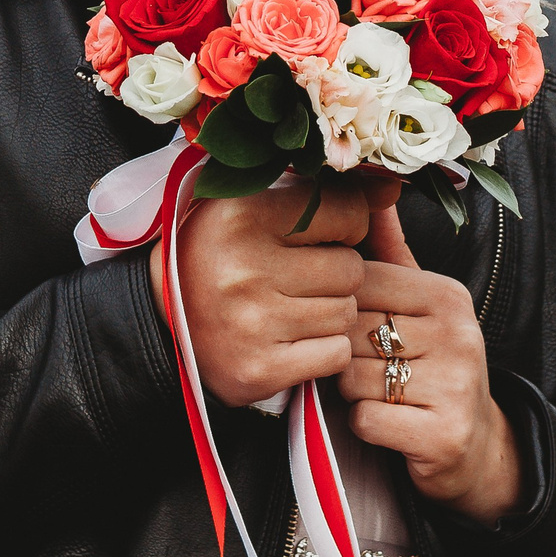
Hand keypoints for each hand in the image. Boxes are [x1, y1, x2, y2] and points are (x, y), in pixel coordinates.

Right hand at [174, 176, 398, 408]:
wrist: (161, 323)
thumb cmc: (220, 254)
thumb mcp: (256, 205)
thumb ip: (325, 192)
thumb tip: (394, 186)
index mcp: (241, 214)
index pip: (346, 212)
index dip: (346, 226)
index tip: (322, 235)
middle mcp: (244, 268)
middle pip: (351, 269)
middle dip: (338, 274)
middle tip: (303, 277)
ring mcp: (252, 324)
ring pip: (346, 314)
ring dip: (332, 312)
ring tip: (294, 307)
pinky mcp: (259, 371)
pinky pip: (335, 355)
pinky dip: (324, 349)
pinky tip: (294, 339)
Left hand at [343, 205, 523, 523]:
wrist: (474, 447)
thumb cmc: (430, 366)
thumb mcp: (417, 305)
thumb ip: (388, 252)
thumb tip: (371, 190)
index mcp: (447, 295)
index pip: (359, 284)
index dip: (339, 311)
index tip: (355, 330)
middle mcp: (458, 334)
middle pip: (351, 331)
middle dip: (343, 355)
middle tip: (367, 370)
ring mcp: (456, 385)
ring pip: (353, 378)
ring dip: (352, 394)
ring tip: (381, 396)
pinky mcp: (444, 433)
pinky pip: (366, 420)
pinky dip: (364, 427)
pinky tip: (389, 424)